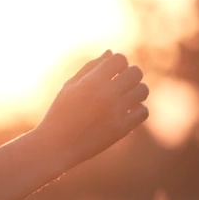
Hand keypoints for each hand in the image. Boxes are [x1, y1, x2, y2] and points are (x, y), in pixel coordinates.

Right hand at [36, 50, 149, 169]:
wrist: (55, 146)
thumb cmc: (60, 114)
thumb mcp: (70, 87)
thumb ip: (90, 68)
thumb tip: (111, 53)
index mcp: (91, 82)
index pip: (119, 59)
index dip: (117, 63)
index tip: (111, 72)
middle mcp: (105, 95)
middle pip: (135, 73)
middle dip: (130, 75)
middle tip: (120, 84)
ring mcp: (115, 113)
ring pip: (143, 91)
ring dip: (136, 91)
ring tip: (124, 98)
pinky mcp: (121, 129)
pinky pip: (143, 111)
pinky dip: (137, 110)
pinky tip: (125, 112)